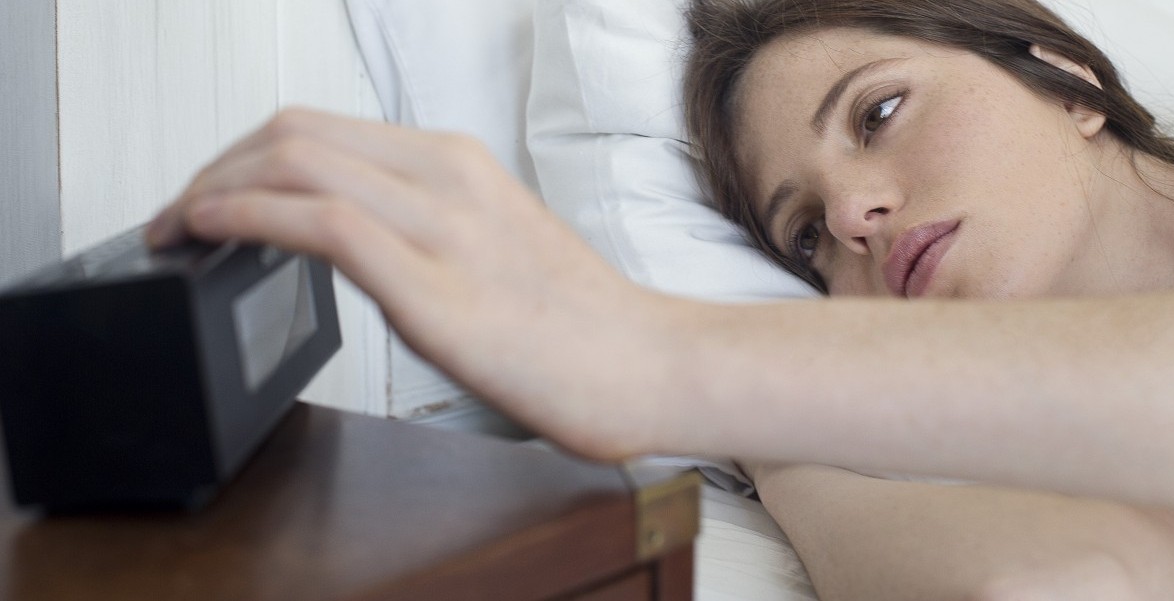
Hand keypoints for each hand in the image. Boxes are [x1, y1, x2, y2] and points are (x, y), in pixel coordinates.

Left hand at [148, 108, 685, 459]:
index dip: (242, 156)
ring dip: (212, 189)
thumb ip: (423, 229)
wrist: (647, 364)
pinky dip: (245, 216)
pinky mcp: (437, 287)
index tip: (209, 197)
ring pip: (294, 161)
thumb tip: (347, 239)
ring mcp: (444, 226)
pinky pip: (320, 222)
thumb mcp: (492, 245)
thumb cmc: (579, 323)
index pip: (320, 129)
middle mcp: (448, 177)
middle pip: (293, 132)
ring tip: (179, 229)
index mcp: (458, 165)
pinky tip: (211, 235)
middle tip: (180, 214)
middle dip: (213, 167)